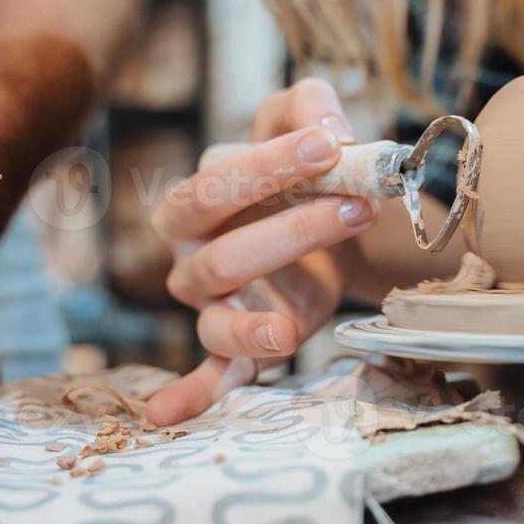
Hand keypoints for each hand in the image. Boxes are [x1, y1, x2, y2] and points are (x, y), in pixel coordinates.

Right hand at [148, 79, 378, 425]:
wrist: (334, 221)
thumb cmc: (305, 171)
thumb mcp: (306, 121)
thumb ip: (309, 107)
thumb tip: (328, 128)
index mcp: (194, 202)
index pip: (215, 185)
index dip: (270, 166)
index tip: (329, 146)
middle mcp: (192, 256)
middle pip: (222, 254)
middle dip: (293, 231)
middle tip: (357, 207)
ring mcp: (212, 306)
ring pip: (220, 315)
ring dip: (264, 319)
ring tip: (308, 312)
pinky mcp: (239, 343)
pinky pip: (209, 372)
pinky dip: (189, 395)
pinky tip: (166, 417)